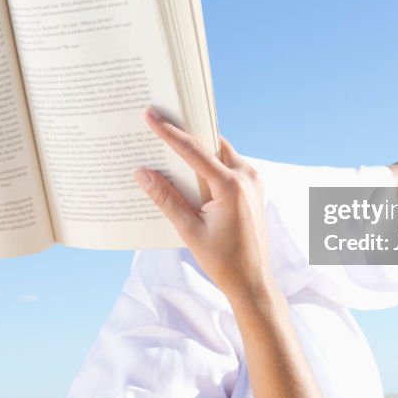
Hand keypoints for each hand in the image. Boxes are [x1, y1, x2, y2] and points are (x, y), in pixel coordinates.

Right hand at [133, 108, 274, 301]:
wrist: (253, 282)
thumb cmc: (222, 261)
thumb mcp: (189, 230)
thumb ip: (166, 198)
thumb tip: (142, 173)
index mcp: (231, 186)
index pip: (194, 150)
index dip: (169, 132)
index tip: (151, 115)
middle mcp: (247, 177)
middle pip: (211, 144)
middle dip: (186, 133)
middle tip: (161, 121)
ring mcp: (254, 181)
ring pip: (221, 153)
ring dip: (198, 149)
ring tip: (171, 146)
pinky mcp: (254, 189)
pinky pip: (229, 166)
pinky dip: (210, 164)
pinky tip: (190, 171)